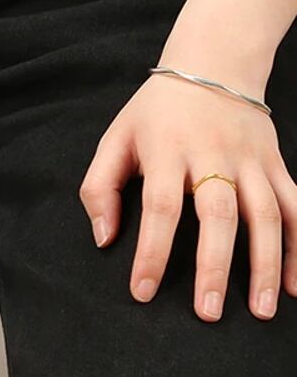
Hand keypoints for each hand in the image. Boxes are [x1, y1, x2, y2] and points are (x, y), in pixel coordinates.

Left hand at [79, 72, 296, 321]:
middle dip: (214, 267)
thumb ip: (99, 189)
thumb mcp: (115, 140)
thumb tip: (104, 239)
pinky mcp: (277, 163)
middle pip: (219, 215)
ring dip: (266, 264)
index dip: (152, 253)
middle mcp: (214, 156)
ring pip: (266, 215)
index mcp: (168, 151)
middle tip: (207, 312)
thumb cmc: (155, 112)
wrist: (214, 63)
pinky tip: (294, 285)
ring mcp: (252, 160)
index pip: (160, 208)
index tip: (143, 291)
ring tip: (260, 310)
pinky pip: (295, 206)